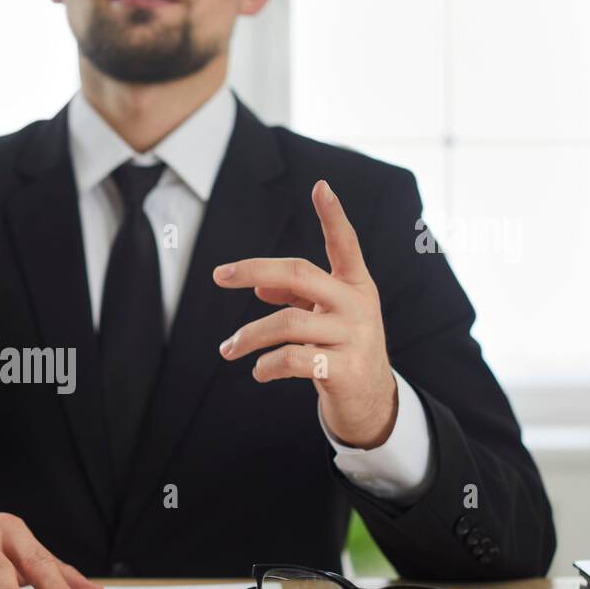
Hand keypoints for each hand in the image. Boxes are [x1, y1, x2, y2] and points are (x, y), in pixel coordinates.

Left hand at [213, 180, 397, 448]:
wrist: (371, 402)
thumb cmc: (341, 349)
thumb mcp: (325, 317)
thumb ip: (297, 296)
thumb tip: (259, 284)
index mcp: (355, 285)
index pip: (346, 244)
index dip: (334, 215)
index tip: (321, 186)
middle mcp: (358, 305)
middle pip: (299, 274)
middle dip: (253, 270)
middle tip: (218, 275)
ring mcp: (354, 337)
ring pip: (286, 322)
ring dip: (248, 335)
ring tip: (228, 349)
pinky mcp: (345, 370)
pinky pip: (291, 359)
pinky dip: (265, 366)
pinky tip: (258, 372)